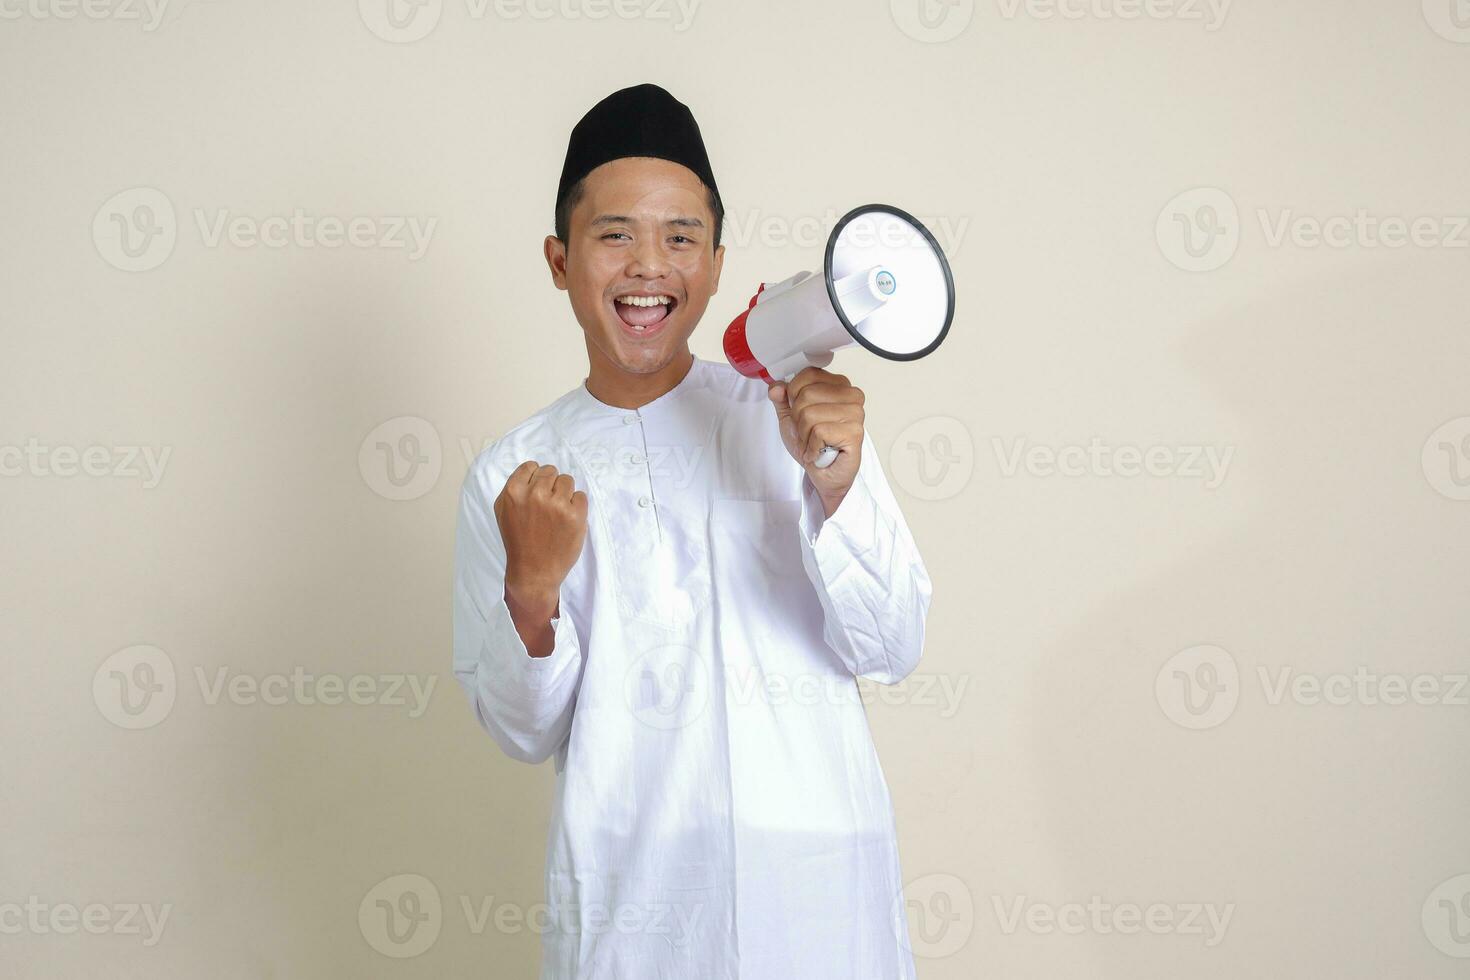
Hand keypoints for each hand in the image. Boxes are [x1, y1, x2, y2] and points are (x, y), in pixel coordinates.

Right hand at [494, 461, 588, 620]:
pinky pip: (581, 496)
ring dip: (564, 493)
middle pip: (551, 471)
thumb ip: (514, 489)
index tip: (537, 491)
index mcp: (514, 492)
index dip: (535, 478)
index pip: (531, 467)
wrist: (534, 571)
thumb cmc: (518, 541)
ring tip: (557, 512)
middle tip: (547, 505)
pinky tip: (566, 520)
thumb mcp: (503, 512)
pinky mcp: (575, 515)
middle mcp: (535, 495)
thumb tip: (532, 471)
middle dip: (550, 485)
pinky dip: (576, 506)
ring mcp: (557, 505)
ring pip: (567, 480)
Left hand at [768, 367, 863, 511]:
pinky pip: (819, 431)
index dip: (793, 394)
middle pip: (806, 394)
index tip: (799, 412)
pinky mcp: (855, 432)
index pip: (808, 374)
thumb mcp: (791, 416)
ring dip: (804, 435)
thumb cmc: (813, 444)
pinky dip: (811, 446)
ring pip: (810, 413)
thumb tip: (776, 387)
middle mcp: (851, 395)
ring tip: (813, 442)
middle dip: (798, 419)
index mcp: (838, 385)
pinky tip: (818, 451)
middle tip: (807, 432)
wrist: (824, 474)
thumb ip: (782, 398)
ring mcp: (855, 413)